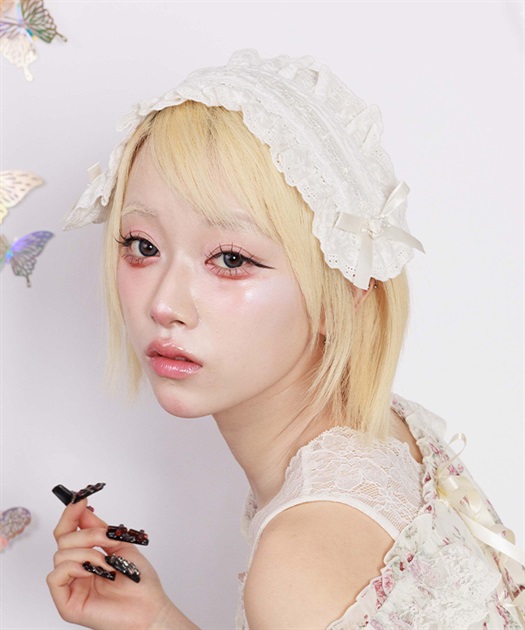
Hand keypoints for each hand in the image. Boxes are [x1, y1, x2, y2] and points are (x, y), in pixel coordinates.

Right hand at [47, 500, 194, 629]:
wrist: (149, 606)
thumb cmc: (139, 580)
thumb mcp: (119, 544)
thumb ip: (97, 527)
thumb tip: (81, 507)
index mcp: (86, 557)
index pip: (68, 532)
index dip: (71, 514)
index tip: (80, 499)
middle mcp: (75, 571)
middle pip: (63, 539)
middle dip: (87, 534)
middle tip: (106, 538)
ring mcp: (70, 587)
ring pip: (60, 555)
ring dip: (88, 553)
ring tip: (107, 563)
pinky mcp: (66, 603)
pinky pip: (55, 576)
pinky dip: (75, 568)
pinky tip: (94, 572)